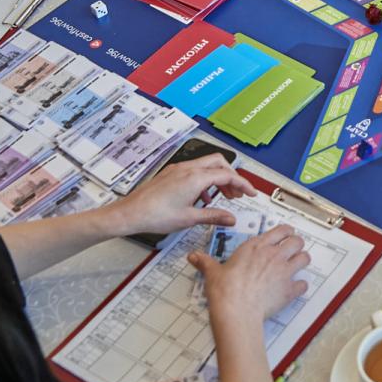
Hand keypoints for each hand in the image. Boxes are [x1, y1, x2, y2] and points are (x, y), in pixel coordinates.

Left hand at [106, 156, 257, 238]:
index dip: (242, 184)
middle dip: (231, 177)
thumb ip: (213, 216)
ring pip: (206, 166)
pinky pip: (194, 171)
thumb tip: (231, 218)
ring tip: (223, 197)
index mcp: (195, 178)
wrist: (130, 213)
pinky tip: (202, 198)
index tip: (251, 193)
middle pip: (218, 163)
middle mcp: (187, 169)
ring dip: (218, 179)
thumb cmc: (155, 215)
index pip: (227, 175)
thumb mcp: (189, 218)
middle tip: (237, 194)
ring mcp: (178, 169)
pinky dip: (204, 180)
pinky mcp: (171, 174)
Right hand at [193, 223, 310, 320]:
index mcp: (256, 246)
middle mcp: (273, 256)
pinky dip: (301, 286)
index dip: (285, 231)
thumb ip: (206, 262)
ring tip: (297, 264)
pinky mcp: (289, 290)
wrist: (236, 311)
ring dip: (302, 260)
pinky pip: (303, 284)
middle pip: (297, 241)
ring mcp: (284, 272)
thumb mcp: (213, 272)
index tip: (285, 234)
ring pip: (305, 258)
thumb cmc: (226, 291)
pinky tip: (296, 288)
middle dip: (297, 244)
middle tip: (293, 248)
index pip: (280, 230)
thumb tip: (195, 257)